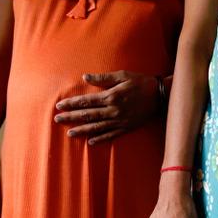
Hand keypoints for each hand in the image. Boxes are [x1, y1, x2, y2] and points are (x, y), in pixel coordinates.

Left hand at [55, 71, 170, 144]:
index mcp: (111, 96)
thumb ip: (103, 78)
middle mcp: (113, 110)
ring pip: (97, 127)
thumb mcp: (122, 75)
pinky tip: (90, 142)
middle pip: (88, 115)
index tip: (59, 106)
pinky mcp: (127, 127)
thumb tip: (85, 77)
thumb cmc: (140, 82)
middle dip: (71, 117)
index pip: (86, 101)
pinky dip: (100, 139)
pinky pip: (111, 135)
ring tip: (69, 133)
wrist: (160, 96)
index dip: (71, 104)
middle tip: (57, 120)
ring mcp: (120, 121)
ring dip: (82, 130)